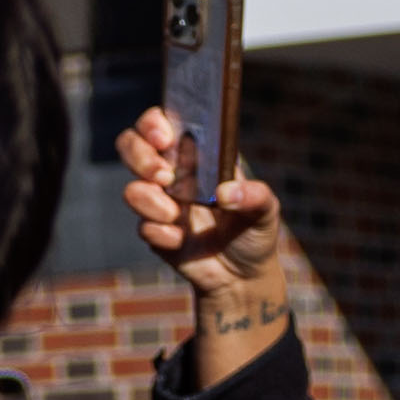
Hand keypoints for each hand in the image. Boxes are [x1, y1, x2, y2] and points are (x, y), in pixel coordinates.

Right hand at [122, 107, 291, 353]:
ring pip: (131, 189)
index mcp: (199, 155)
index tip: (165, 139)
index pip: (163, 122)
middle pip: (132, 146)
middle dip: (141, 158)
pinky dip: (162, 235)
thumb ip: (255, 196)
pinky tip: (181, 242)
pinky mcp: (153, 231)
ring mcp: (159, 202)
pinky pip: (143, 227)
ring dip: (152, 203)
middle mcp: (174, 172)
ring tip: (177, 217)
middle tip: (165, 177)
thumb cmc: (255, 233)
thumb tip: (226, 192)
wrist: (241, 277)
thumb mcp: (267, 210)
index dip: (153, 123)